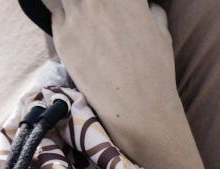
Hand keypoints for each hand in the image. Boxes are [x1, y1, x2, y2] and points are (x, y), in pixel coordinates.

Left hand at [50, 1, 178, 154]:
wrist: (138, 108)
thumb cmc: (155, 73)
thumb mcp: (162, 31)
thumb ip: (149, 10)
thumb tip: (144, 6)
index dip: (112, 2)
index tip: (111, 12)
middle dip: (92, 4)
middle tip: (96, 18)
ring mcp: (79, 16)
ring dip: (76, 7)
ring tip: (86, 24)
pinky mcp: (63, 37)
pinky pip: (57, 16)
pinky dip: (64, 21)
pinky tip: (75, 35)